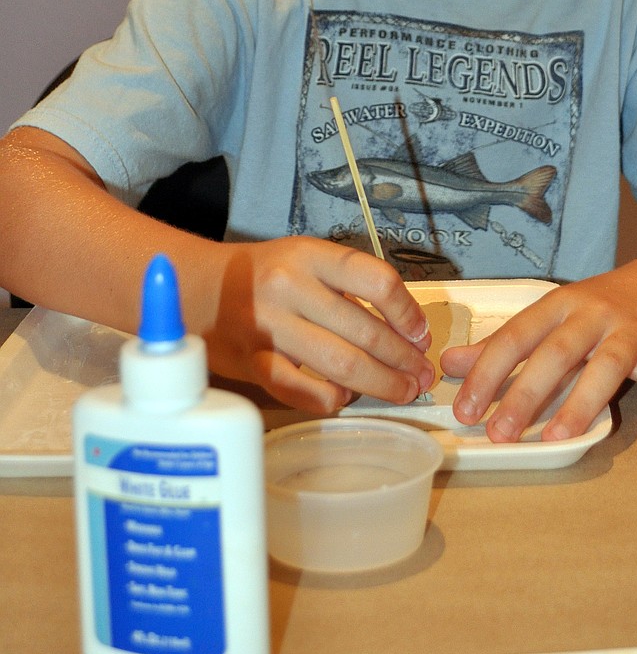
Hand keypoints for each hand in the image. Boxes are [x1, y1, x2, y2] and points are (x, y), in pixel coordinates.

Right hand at [205, 237, 434, 413]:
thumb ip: (349, 287)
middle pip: (363, 330)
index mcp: (309, 255)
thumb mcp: (305, 259)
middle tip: (421, 375)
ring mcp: (269, 327)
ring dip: (381, 383)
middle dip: (403, 359)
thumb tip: (406, 330)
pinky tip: (347, 397)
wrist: (198, 291)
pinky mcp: (253, 363)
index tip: (421, 333)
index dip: (407, 311)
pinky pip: (304, 391)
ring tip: (402, 390)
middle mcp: (289, 287)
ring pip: (341, 364)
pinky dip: (333, 398)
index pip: (375, 279)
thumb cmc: (264, 276)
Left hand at [441, 269, 636, 446]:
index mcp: (559, 304)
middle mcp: (595, 314)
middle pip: (557, 352)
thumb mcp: (550, 315)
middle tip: (499, 432)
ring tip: (556, 439)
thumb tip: (449, 364)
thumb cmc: (599, 307)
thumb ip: (504, 343)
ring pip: (608, 366)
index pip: (516, 336)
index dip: (487, 371)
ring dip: (582, 402)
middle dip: (525, 392)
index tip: (464, 408)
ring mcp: (633, 333)